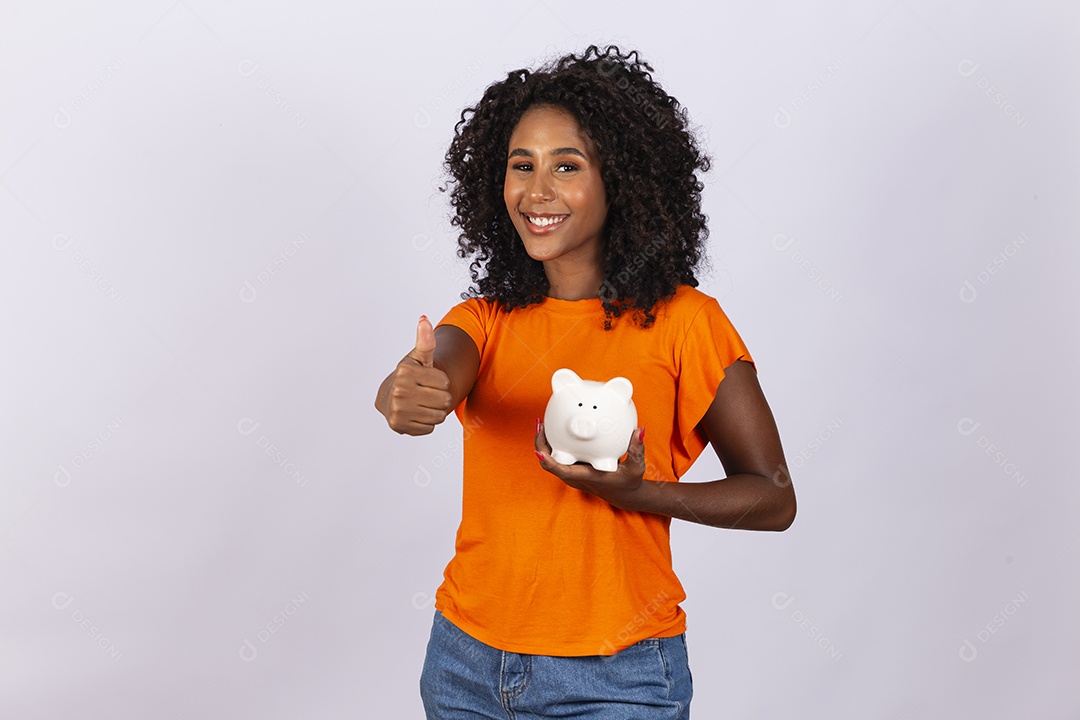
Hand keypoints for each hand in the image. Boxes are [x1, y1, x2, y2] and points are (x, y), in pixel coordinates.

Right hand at [380, 316, 453, 434]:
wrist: (389, 397)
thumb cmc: (410, 375)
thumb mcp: (418, 357)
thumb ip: (425, 341)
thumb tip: (424, 320)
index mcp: (405, 371)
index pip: (445, 382)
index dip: (440, 382)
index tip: (428, 379)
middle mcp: (399, 391)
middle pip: (444, 401)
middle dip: (440, 397)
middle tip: (426, 393)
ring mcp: (398, 410)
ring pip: (438, 416)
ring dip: (434, 411)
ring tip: (422, 403)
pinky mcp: (399, 426)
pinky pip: (429, 428)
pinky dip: (426, 423)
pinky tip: (416, 414)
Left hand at [534, 422, 646, 508]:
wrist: (624, 494)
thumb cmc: (628, 481)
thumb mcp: (636, 467)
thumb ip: (637, 450)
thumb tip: (639, 431)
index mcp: (587, 476)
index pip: (564, 472)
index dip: (550, 463)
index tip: (540, 453)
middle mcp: (576, 476)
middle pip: (549, 463)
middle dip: (540, 445)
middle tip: (541, 424)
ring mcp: (572, 474)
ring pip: (550, 459)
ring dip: (544, 442)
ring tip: (543, 423)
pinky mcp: (573, 469)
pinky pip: (557, 456)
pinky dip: (552, 443)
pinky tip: (554, 428)